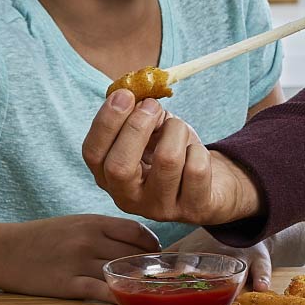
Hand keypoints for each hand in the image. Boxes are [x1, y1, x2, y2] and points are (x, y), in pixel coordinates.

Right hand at [0, 213, 160, 301]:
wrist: (4, 251)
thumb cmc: (41, 237)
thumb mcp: (74, 224)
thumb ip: (102, 230)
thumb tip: (132, 241)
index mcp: (93, 221)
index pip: (136, 230)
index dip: (151, 243)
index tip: (158, 254)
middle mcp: (89, 239)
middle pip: (131, 252)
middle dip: (147, 265)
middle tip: (159, 275)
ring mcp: (78, 262)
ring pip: (119, 272)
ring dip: (136, 282)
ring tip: (148, 289)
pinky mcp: (67, 284)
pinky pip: (100, 291)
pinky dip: (117, 297)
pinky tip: (128, 302)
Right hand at [81, 90, 261, 230]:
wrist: (211, 183)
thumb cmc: (173, 151)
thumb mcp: (151, 131)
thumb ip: (138, 114)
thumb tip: (135, 95)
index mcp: (109, 177)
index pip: (93, 154)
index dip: (105, 122)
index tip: (124, 95)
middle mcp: (129, 198)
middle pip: (120, 166)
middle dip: (136, 127)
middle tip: (152, 105)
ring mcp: (160, 208)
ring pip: (167, 159)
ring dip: (175, 130)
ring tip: (178, 129)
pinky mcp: (193, 209)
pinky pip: (196, 168)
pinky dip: (199, 150)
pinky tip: (195, 154)